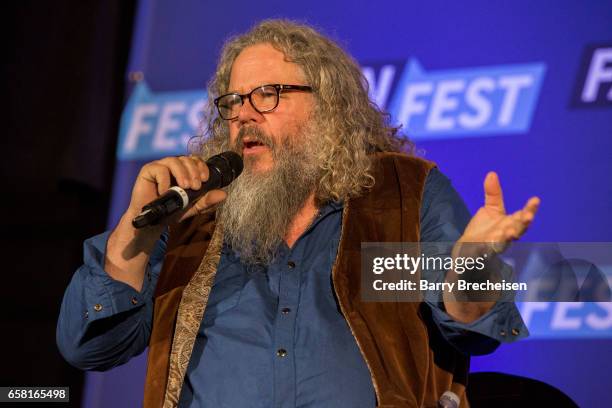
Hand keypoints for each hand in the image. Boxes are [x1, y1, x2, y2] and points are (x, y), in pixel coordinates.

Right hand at [105, 155, 226, 290]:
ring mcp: (160, 166)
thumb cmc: (172, 211)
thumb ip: (207, 201)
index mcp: (185, 171)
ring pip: (174, 161)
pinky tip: (166, 192)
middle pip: (186, 159)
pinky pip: (159, 169)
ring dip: (182, 173)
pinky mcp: (148, 170)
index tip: (204, 180)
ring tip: (185, 187)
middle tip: (195, 187)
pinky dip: (165, 180)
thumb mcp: (193, 207)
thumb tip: (223, 194)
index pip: (196, 160)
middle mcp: (173, 166)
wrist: (153, 223)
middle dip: (194, 172)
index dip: (202, 167)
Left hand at [455, 171, 539, 255]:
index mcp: (512, 223)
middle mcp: (508, 234)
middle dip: (524, 223)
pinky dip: (490, 247)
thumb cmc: (485, 228)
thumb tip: (492, 173)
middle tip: (528, 216)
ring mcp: (497, 244)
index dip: (530, 209)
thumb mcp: (490, 209)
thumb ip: (493, 193)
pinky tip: (489, 243)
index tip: (535, 200)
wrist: (470, 247)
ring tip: (509, 232)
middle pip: (519, 229)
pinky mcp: (485, 252)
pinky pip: (488, 250)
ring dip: (508, 237)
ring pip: (506, 241)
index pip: (523, 216)